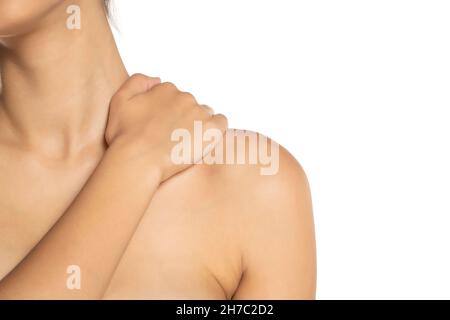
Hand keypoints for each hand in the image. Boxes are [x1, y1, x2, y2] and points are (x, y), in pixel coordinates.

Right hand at [106, 74, 227, 180]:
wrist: (138, 160)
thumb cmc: (125, 136)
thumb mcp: (119, 101)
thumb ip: (137, 82)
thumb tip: (157, 79)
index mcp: (166, 89)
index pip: (173, 96)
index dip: (167, 112)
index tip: (161, 126)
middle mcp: (185, 97)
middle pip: (189, 104)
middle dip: (183, 118)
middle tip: (172, 138)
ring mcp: (199, 112)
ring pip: (204, 114)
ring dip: (198, 124)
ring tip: (186, 142)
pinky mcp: (212, 129)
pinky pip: (221, 122)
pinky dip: (215, 130)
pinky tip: (203, 141)